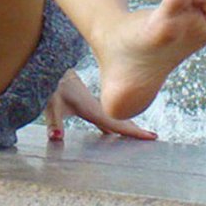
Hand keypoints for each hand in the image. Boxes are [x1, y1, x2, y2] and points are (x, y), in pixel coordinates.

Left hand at [43, 69, 157, 141]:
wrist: (52, 67)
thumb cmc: (52, 86)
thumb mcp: (51, 105)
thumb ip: (54, 123)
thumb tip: (56, 138)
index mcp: (92, 109)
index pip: (117, 123)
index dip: (134, 131)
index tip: (152, 136)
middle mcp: (97, 107)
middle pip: (121, 120)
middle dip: (136, 129)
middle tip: (154, 138)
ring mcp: (94, 104)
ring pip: (115, 116)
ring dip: (128, 124)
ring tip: (141, 134)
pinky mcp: (88, 103)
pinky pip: (106, 115)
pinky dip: (114, 121)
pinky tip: (112, 129)